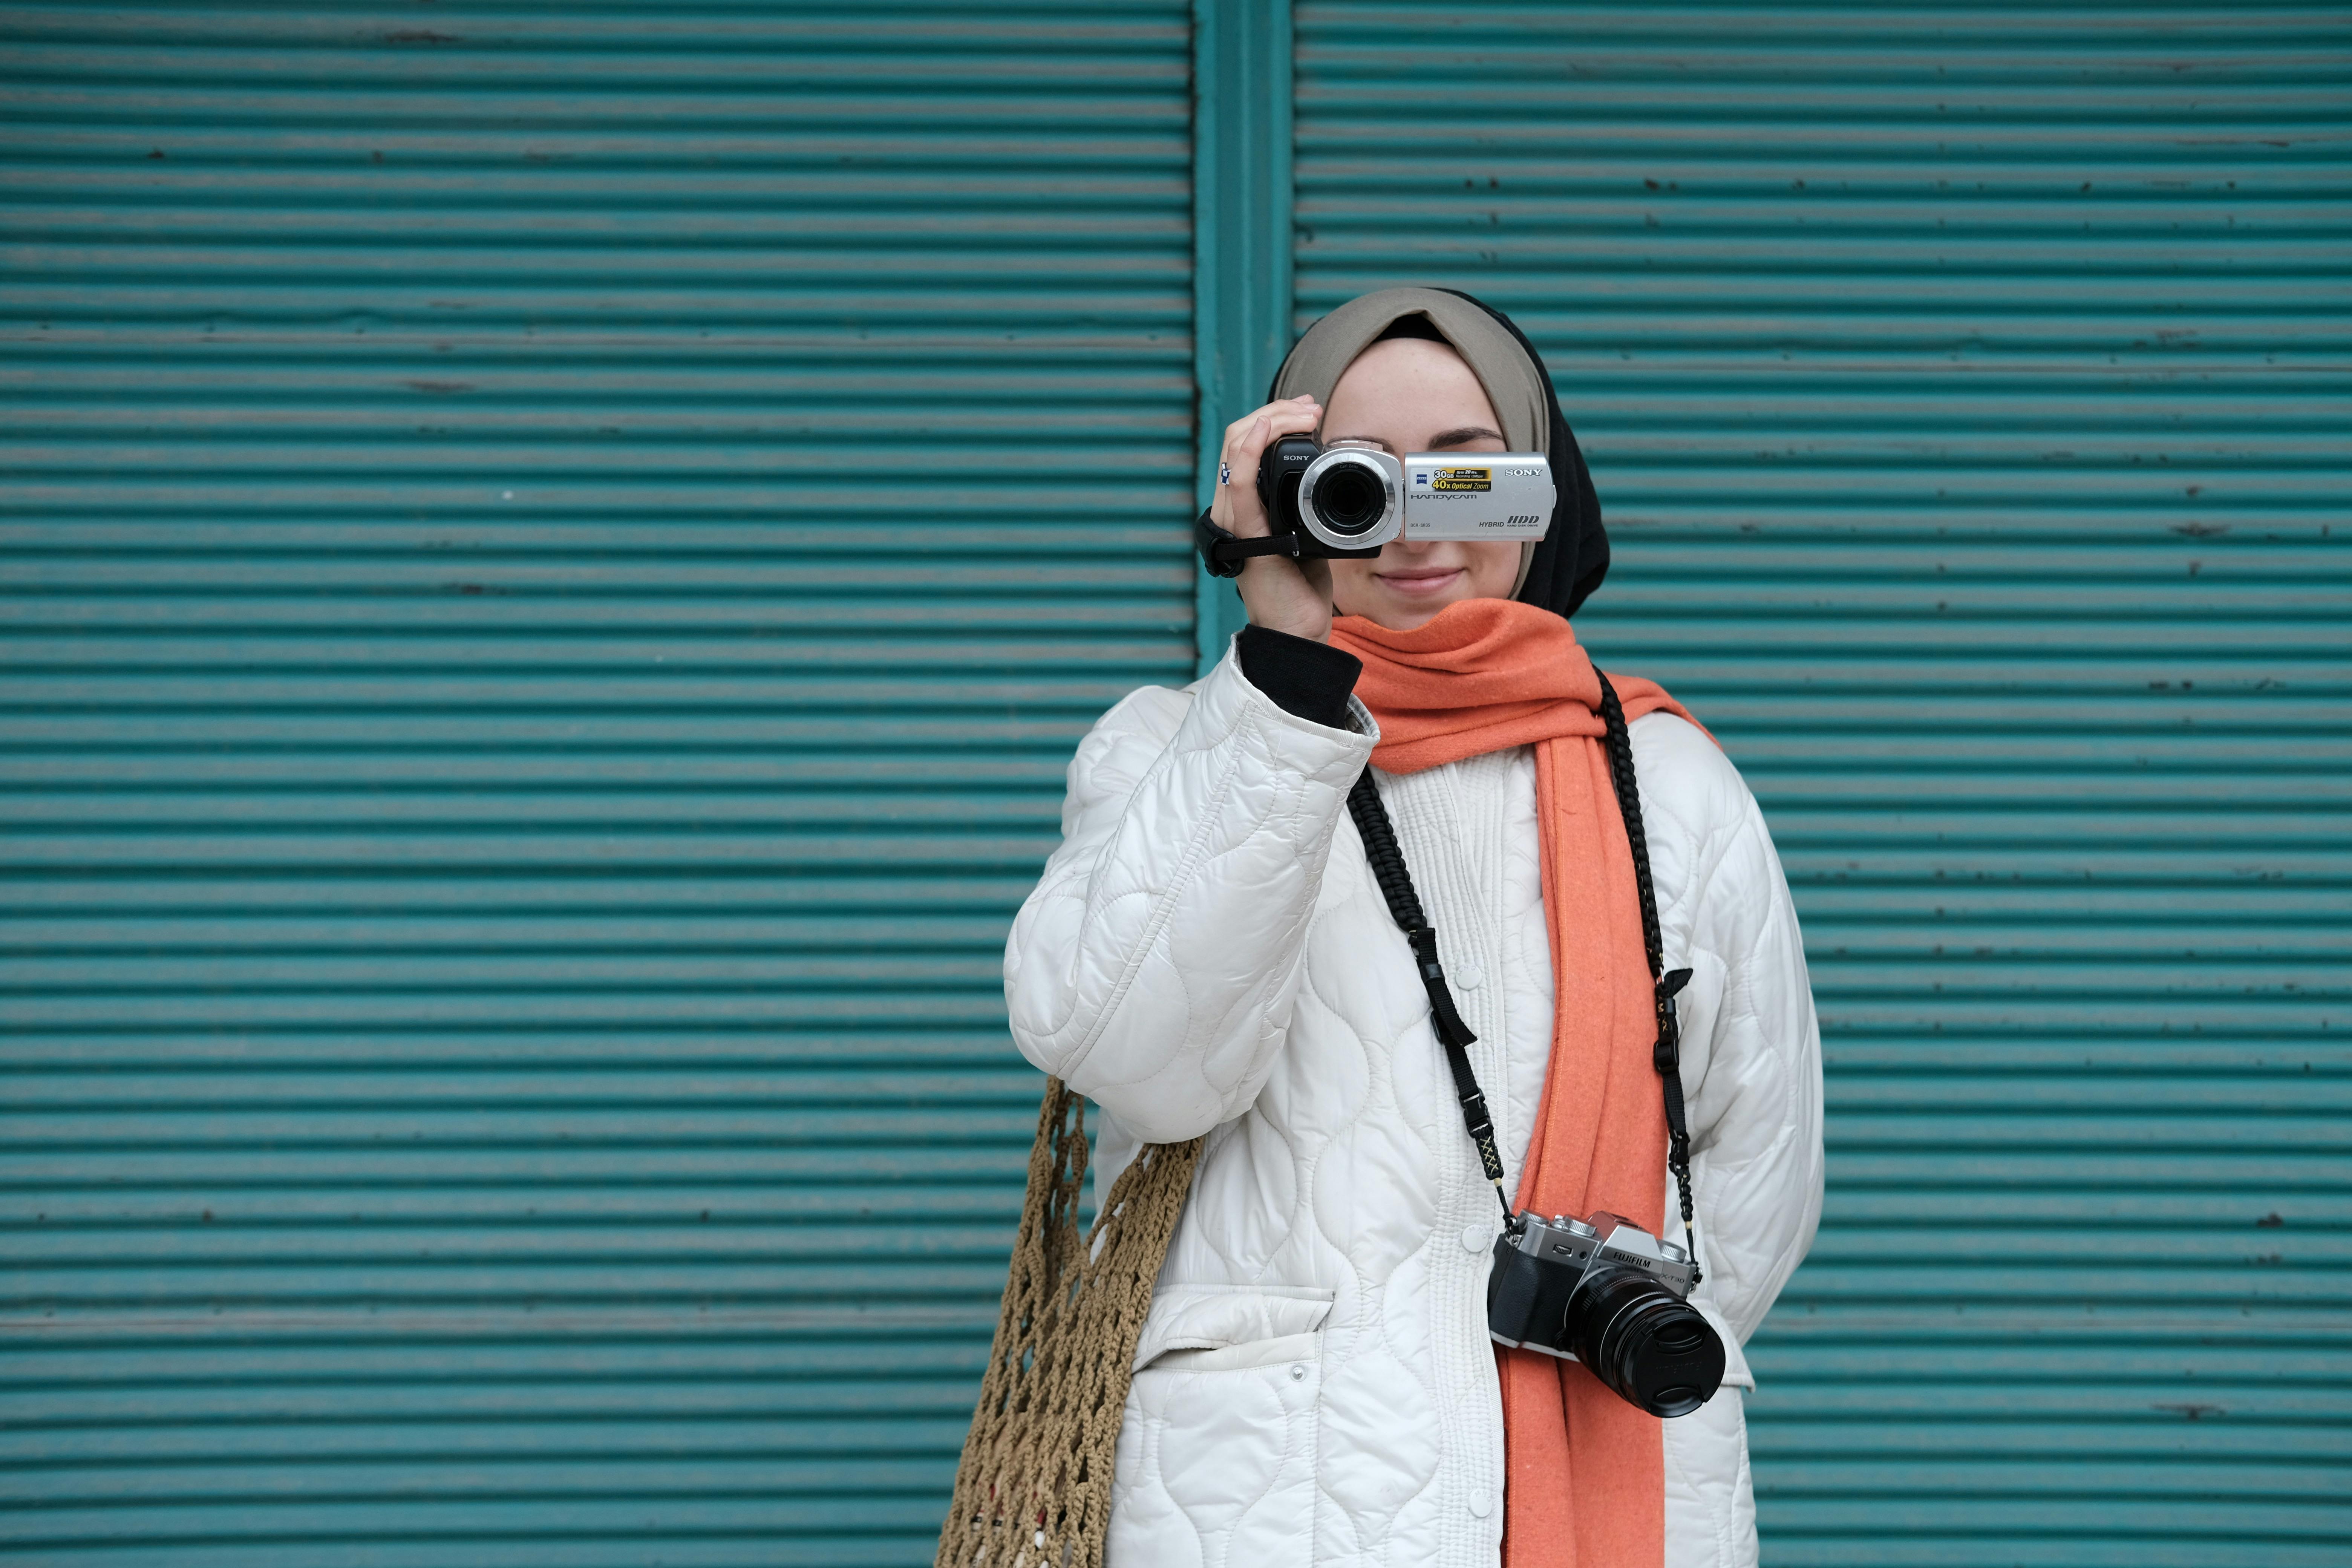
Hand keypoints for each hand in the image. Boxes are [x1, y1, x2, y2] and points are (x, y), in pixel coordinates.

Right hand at [1211, 395, 1333, 641]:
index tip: (1308, 412)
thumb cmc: (1301, 586)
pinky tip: (1261, 431)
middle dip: (1276, 412)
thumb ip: (1302, 505)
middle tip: (1310, 409)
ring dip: (1270, 421)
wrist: (1298, 630)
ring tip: (1304, 415)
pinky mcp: (1249, 537)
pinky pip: (1239, 486)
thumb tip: (1325, 475)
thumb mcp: (1306, 532)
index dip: (1273, 417)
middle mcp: (1233, 509)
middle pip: (1236, 437)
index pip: (1242, 443)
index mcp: (1244, 505)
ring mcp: (1237, 522)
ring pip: (1234, 450)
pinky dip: (1247, 453)